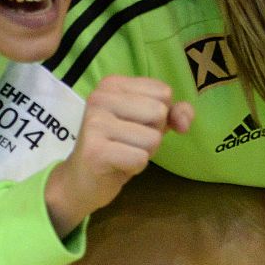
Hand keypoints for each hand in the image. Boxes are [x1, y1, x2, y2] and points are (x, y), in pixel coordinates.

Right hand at [43, 76, 192, 238]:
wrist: (81, 181)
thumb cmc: (119, 145)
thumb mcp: (150, 122)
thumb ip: (175, 112)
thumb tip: (184, 122)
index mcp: (112, 84)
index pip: (163, 92)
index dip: (159, 114)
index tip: (134, 124)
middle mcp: (100, 97)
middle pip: (159, 113)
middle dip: (152, 133)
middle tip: (127, 142)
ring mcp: (94, 123)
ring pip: (153, 138)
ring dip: (144, 152)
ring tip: (122, 152)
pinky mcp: (95, 151)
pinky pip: (140, 158)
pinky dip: (135, 166)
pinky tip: (116, 165)